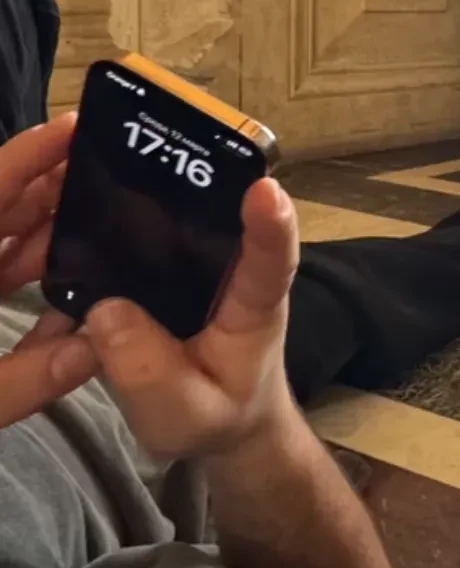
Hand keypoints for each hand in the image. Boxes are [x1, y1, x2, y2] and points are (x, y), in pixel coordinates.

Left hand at [0, 116, 98, 427]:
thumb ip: (26, 378)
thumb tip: (97, 350)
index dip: (31, 153)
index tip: (77, 125)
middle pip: (1, 208)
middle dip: (54, 187)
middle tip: (118, 175)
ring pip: (3, 244)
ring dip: (51, 233)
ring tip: (110, 221)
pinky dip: (32, 277)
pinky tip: (76, 281)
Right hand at [85, 177, 298, 460]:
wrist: (216, 423)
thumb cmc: (217, 417)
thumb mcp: (185, 414)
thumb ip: (150, 372)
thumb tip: (108, 310)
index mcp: (253, 310)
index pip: (272, 264)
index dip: (271, 226)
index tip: (266, 189)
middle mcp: (229, 272)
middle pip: (219, 217)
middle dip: (193, 179)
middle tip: (154, 143)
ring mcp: (194, 265)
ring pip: (174, 220)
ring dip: (143, 193)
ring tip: (101, 164)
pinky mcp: (162, 270)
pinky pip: (140, 240)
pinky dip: (112, 225)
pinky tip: (78, 206)